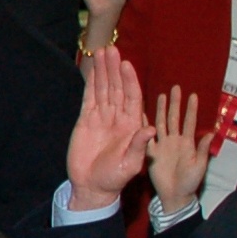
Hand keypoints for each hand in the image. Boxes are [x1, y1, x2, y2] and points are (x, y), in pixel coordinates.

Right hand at [68, 46, 153, 211]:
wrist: (92, 187)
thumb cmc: (114, 178)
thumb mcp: (131, 165)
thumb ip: (139, 146)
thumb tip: (150, 129)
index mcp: (132, 125)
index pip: (132, 97)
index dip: (130, 80)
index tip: (126, 65)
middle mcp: (118, 118)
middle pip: (117, 88)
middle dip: (115, 69)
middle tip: (111, 50)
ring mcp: (102, 118)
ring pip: (103, 89)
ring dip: (103, 71)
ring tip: (101, 52)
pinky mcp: (86, 121)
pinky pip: (90, 98)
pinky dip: (91, 83)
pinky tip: (92, 70)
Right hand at [147, 85, 208, 213]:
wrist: (174, 195)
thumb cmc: (189, 182)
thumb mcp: (198, 166)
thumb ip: (202, 150)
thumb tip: (211, 133)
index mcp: (187, 143)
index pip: (189, 122)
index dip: (191, 109)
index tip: (193, 95)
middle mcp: (174, 141)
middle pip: (174, 118)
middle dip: (175, 103)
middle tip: (176, 88)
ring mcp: (162, 145)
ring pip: (161, 123)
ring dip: (161, 110)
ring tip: (161, 95)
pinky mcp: (151, 153)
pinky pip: (146, 137)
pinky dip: (144, 126)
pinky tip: (141, 115)